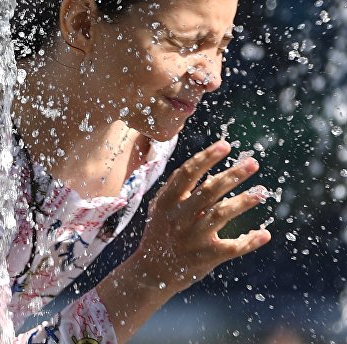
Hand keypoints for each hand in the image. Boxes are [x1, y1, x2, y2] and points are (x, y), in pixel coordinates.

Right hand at [135, 140, 270, 293]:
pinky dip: (249, 241)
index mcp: (168, 200)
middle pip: (209, 191)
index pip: (188, 173)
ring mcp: (193, 237)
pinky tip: (264, 234)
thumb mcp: (161, 207)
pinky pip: (232, 247)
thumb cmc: (160, 232)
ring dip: (243, 202)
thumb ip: (178, 187)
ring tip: (261, 193)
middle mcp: (180, 217)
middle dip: (232, 175)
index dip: (207, 157)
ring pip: (221, 215)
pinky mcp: (205, 257)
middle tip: (253, 163)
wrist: (152, 271)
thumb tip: (206, 166)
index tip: (225, 145)